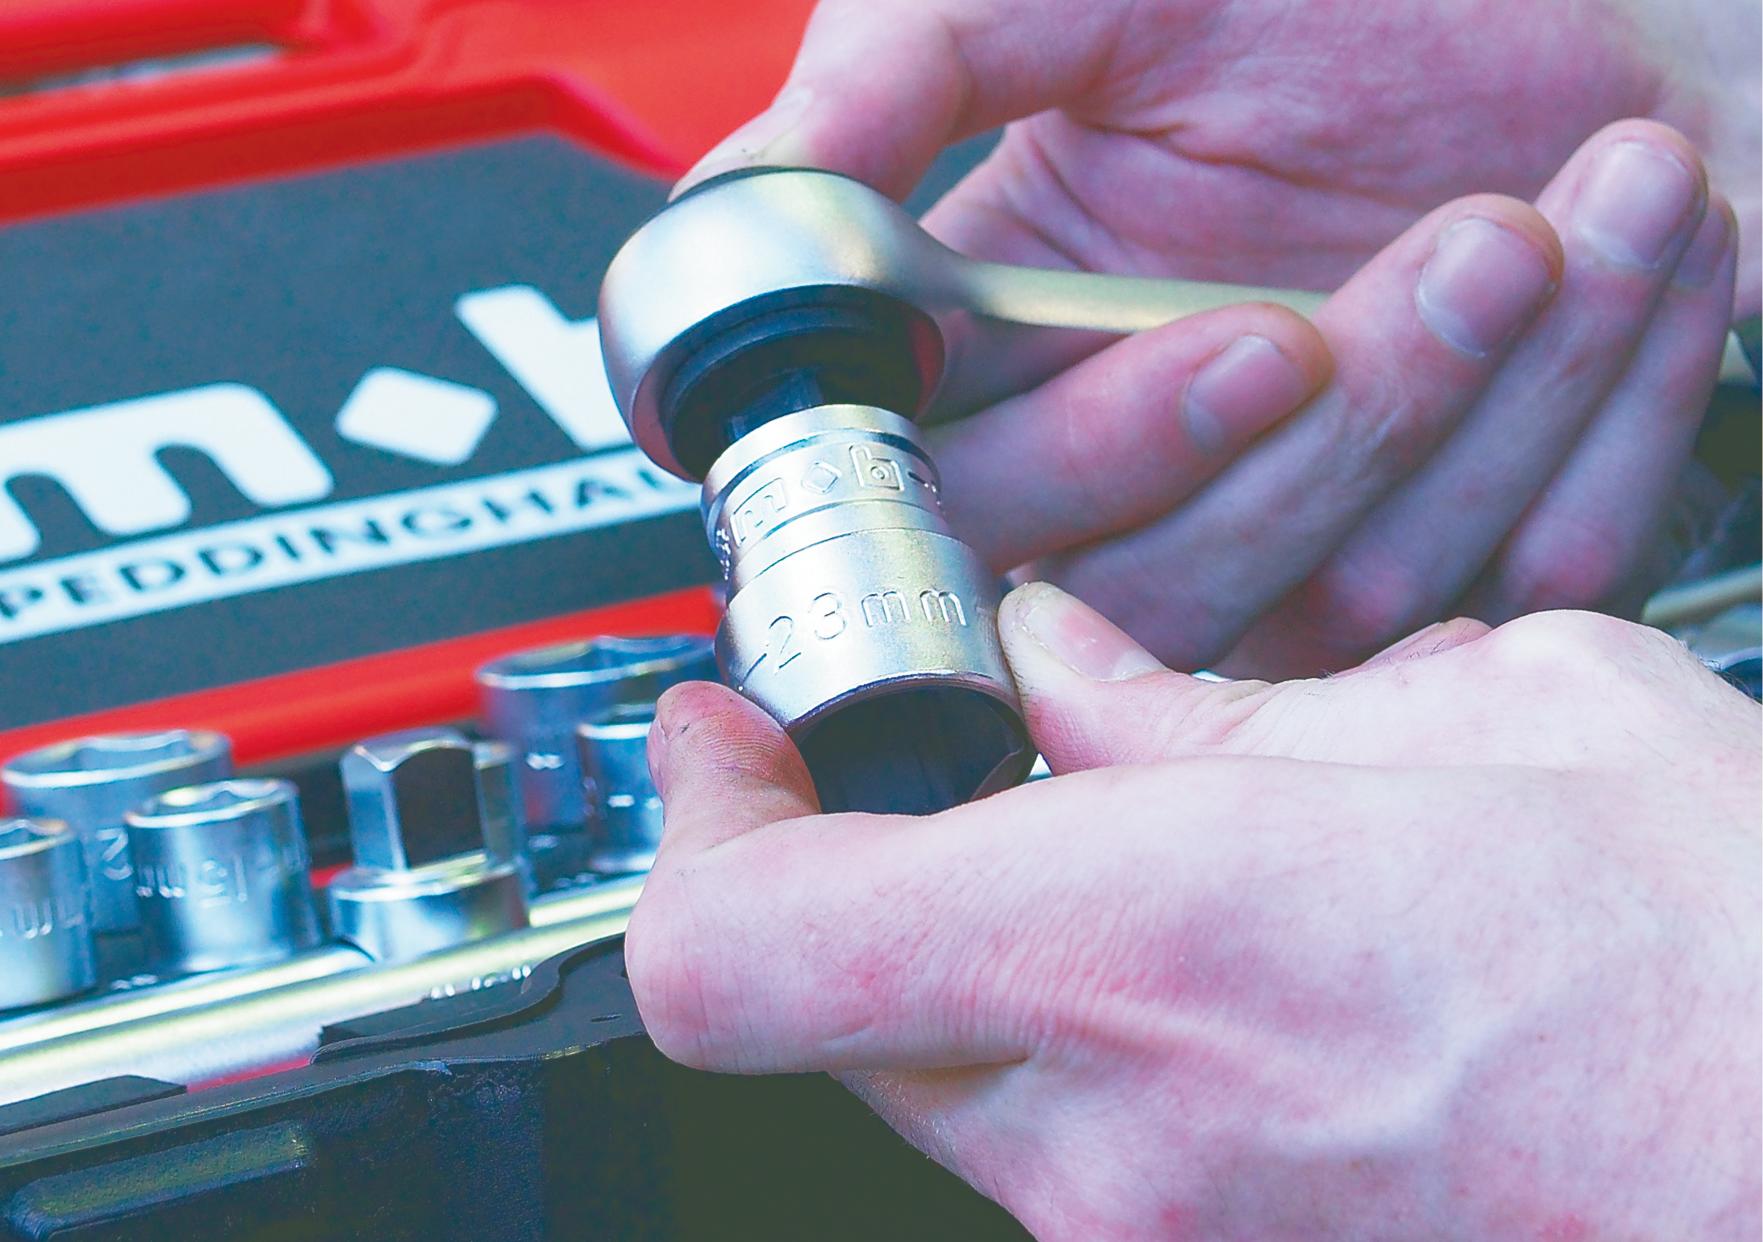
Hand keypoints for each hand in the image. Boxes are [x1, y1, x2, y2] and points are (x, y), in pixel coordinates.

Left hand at [626, 586, 1760, 1239]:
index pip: (735, 940)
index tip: (724, 739)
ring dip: (971, 948)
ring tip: (1102, 843)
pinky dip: (1082, 1036)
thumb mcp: (1481, 722)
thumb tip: (1070, 664)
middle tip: (909, 760)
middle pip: (814, 1006)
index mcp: (1145, 946)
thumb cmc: (1727, 970)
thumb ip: (1209, 700)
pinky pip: (1063, 1145)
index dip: (692, 822)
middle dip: (836, 862)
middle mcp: (1115, 1138)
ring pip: (941, 1076)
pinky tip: (1208, 956)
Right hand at [678, 0, 1754, 676]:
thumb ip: (896, 72)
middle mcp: (1123, 464)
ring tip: (1560, 219)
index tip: (1231, 344)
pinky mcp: (1435, 564)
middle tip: (1451, 245)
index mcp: (1003, 341)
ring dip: (1472, 409)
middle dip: (1308, 438)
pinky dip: (1593, 435)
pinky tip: (1632, 282)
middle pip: (1127, 591)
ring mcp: (1280, 532)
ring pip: (1308, 610)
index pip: (958, 496)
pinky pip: (1495, 595)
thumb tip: (738, 206)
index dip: (1089, 454)